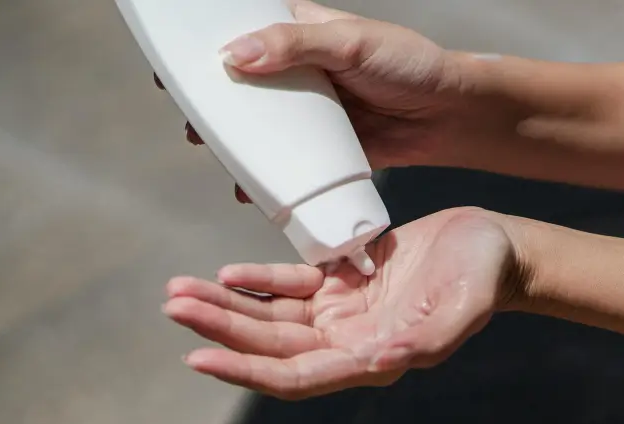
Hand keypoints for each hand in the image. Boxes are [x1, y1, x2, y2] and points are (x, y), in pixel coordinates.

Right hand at [159, 0, 469, 203]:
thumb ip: (295, 46)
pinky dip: (267, 178)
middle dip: (211, 108)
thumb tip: (234, 56)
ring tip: (213, 157)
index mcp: (300, 32)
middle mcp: (299, 71)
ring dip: (233, 146)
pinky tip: (250, 191)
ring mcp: (311, 113)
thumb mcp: (352, 44)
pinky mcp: (327, 149)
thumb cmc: (410, 65)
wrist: (453, 115)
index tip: (170, 70)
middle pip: (241, 86)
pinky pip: (288, 164)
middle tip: (192, 127)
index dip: (203, 48)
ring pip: (261, 128)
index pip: (241, 32)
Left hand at [162, 208, 520, 398]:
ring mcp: (342, 314)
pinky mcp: (341, 283)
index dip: (247, 371)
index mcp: (372, 358)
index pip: (296, 375)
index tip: (199, 358)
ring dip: (225, 308)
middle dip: (219, 330)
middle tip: (171, 305)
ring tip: (177, 291)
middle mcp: (349, 344)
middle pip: (270, 346)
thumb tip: (379, 363)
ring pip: (270, 318)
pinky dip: (255, 282)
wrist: (495, 249)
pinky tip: (224, 274)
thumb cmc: (484, 277)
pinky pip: (288, 287)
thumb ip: (429, 337)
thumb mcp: (464, 304)